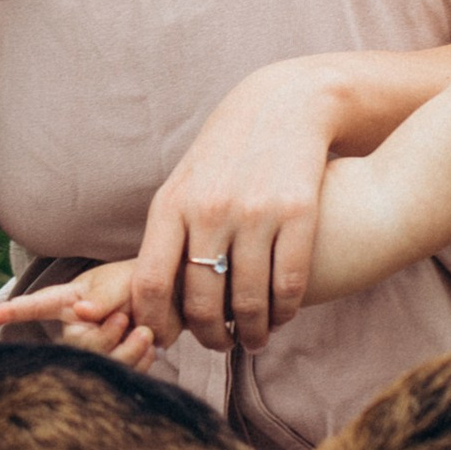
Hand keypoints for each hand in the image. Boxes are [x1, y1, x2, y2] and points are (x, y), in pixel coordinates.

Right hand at [0, 262, 158, 369]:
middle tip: (125, 319)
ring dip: (128, 350)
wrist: (171, 298)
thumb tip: (81, 311)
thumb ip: (102, 296)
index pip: (36, 306)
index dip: (12, 311)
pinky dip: (140, 360)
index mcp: (70, 301)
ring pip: (99, 363)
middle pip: (77, 345)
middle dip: (106, 337)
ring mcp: (94, 347)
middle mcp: (76, 327)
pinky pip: (122, 373)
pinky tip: (148, 344)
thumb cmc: (139, 281)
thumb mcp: (120, 282)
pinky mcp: (114, 363)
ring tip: (145, 331)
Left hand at [130, 59, 351, 353]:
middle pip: (201, 300)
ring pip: (249, 300)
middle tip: (218, 345)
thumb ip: (168, 237)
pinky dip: (284, 312)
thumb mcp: (185, 185)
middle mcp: (210, 209)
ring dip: (251, 332)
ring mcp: (256, 211)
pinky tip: (281, 317)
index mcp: (172, 205)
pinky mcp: (299, 212)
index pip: (152, 283)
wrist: (283, 105)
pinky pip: (289, 283)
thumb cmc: (226, 155)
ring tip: (253, 339)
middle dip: (209, 336)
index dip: (157, 323)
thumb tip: (152, 302)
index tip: (167, 341)